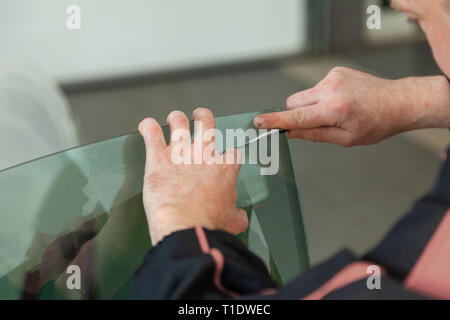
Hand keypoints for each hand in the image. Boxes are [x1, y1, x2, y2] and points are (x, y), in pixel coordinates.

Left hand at [138, 108, 247, 244]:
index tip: (225, 157)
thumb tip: (240, 217)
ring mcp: (180, 154)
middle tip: (199, 117)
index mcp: (224, 170)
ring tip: (173, 119)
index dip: (228, 153)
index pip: (231, 152)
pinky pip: (151, 133)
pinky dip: (148, 127)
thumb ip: (237, 215)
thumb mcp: (233, 222)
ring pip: (179, 122)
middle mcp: (203, 156)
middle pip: (206, 123)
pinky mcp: (158, 159)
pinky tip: (147, 127)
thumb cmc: (209, 225)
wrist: (187, 229)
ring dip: (176, 118)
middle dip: (203, 117)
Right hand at [254, 67, 449, 146]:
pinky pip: (316, 87)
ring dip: (310, 105)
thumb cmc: (375, 125)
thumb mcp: (345, 139)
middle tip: (314, 123)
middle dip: (295, 114)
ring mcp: (333, 77)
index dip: (276, 121)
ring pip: (304, 95)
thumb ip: (315, 135)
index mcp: (335, 110)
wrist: (396, 102)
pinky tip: (340, 101)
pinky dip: (321, 96)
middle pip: (293, 102)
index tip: (259, 122)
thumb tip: (291, 133)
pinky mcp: (336, 71)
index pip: (297, 117)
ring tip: (334, 112)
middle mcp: (332, 90)